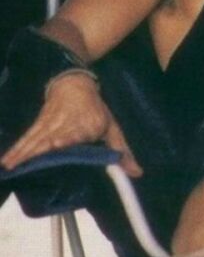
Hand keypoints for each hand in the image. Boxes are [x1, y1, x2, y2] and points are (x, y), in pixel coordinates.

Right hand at [0, 72, 141, 176]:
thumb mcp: (112, 128)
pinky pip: (26, 138)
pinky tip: (6, 161)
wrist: (74, 83)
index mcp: (85, 126)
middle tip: (22, 168)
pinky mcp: (38, 124)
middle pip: (49, 140)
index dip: (64, 141)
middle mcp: (65, 126)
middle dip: (36, 154)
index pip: (74, 136)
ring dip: (21, 154)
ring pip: (34, 140)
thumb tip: (137, 173)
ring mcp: (49, 125)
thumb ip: (122, 152)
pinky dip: (16, 149)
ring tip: (9, 167)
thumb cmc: (96, 110)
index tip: (56, 147)